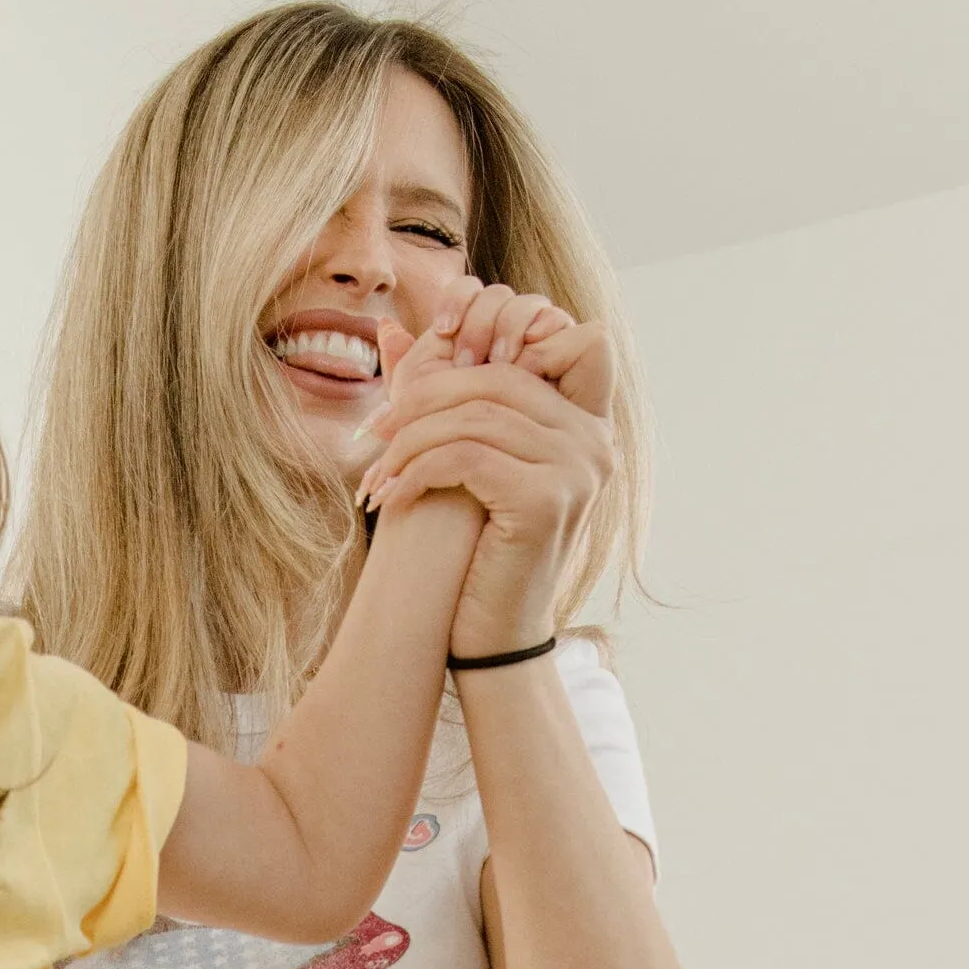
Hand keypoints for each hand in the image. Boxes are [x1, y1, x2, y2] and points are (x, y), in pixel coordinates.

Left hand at [356, 283, 615, 655]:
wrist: (493, 639)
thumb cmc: (475, 552)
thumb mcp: (467, 464)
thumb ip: (445, 396)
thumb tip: (390, 330)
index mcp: (586, 425)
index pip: (572, 337)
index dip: (509, 335)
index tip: (439, 384)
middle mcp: (594, 442)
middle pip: (500, 376)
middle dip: (426, 400)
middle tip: (375, 434)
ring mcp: (577, 471)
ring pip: (475, 416)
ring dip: (410, 443)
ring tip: (376, 475)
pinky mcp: (546, 502)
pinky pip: (466, 458)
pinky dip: (417, 473)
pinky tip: (392, 499)